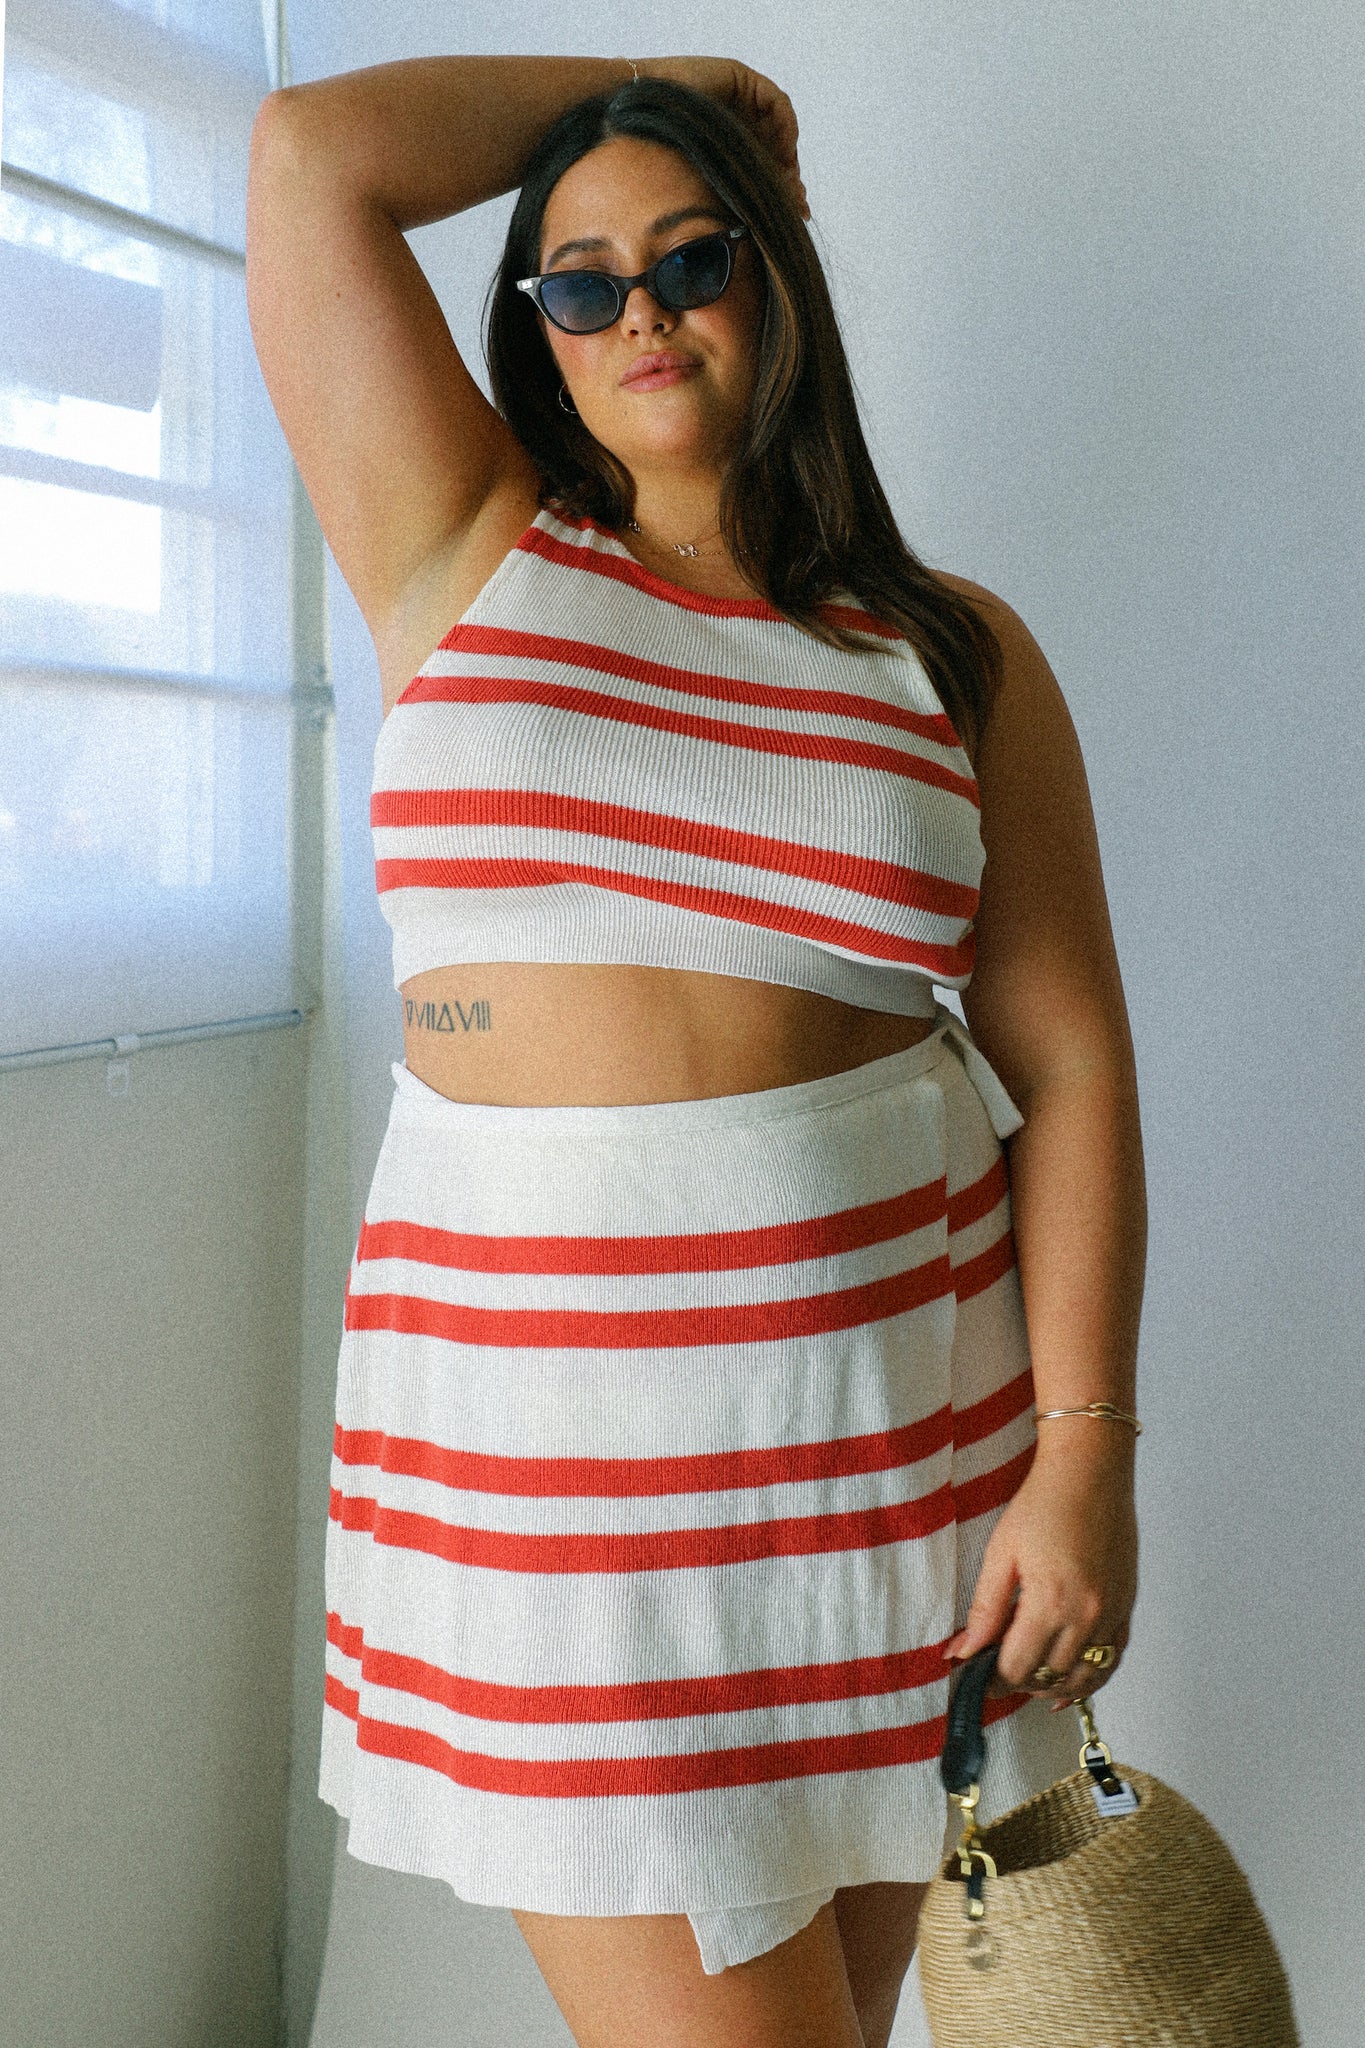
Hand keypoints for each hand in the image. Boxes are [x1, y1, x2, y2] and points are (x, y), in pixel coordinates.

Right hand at [633, 57, 808, 218]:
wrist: (636, 117)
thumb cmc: (657, 151)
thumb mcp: (704, 180)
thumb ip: (729, 194)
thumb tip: (753, 229)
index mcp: (728, 141)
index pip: (765, 162)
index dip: (782, 187)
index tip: (795, 211)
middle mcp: (737, 117)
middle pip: (777, 145)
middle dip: (789, 176)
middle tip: (798, 203)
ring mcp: (740, 97)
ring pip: (780, 127)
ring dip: (788, 155)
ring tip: (788, 183)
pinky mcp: (740, 78)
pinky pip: (775, 102)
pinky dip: (785, 126)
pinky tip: (783, 154)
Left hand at [944, 1439, 1138, 1707]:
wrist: (1091, 1471)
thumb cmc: (1043, 1503)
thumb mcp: (1001, 1553)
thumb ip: (984, 1610)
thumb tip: (962, 1651)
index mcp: (1051, 1604)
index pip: (1017, 1668)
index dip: (991, 1679)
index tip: (975, 1675)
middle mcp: (1087, 1617)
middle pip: (1049, 1678)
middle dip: (1017, 1682)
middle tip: (995, 1671)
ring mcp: (1112, 1615)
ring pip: (1083, 1679)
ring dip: (1053, 1688)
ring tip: (1027, 1679)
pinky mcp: (1126, 1607)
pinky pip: (1112, 1661)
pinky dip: (1089, 1679)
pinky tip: (1067, 1685)